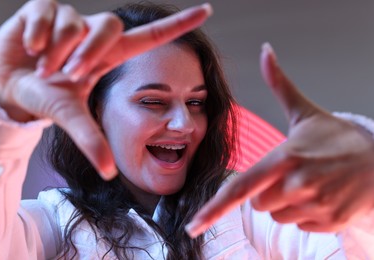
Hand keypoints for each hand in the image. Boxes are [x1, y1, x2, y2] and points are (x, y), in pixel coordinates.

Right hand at [0, 0, 211, 179]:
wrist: (8, 85)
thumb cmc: (45, 98)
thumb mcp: (70, 118)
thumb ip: (91, 140)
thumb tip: (109, 172)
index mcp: (110, 56)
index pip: (151, 35)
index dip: (178, 25)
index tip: (207, 10)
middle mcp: (94, 33)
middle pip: (109, 26)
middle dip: (87, 52)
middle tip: (67, 74)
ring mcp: (72, 18)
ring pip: (74, 23)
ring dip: (56, 51)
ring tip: (44, 66)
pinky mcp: (45, 7)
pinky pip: (46, 12)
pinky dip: (35, 34)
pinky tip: (30, 47)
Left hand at [186, 43, 373, 237]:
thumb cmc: (336, 138)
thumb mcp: (305, 111)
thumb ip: (279, 84)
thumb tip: (265, 51)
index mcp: (285, 157)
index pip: (240, 187)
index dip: (213, 208)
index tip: (193, 225)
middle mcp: (298, 184)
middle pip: (258, 204)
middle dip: (268, 192)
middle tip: (292, 174)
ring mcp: (316, 205)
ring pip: (278, 217)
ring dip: (287, 204)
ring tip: (309, 183)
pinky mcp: (330, 222)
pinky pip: (300, 226)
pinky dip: (306, 215)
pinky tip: (322, 196)